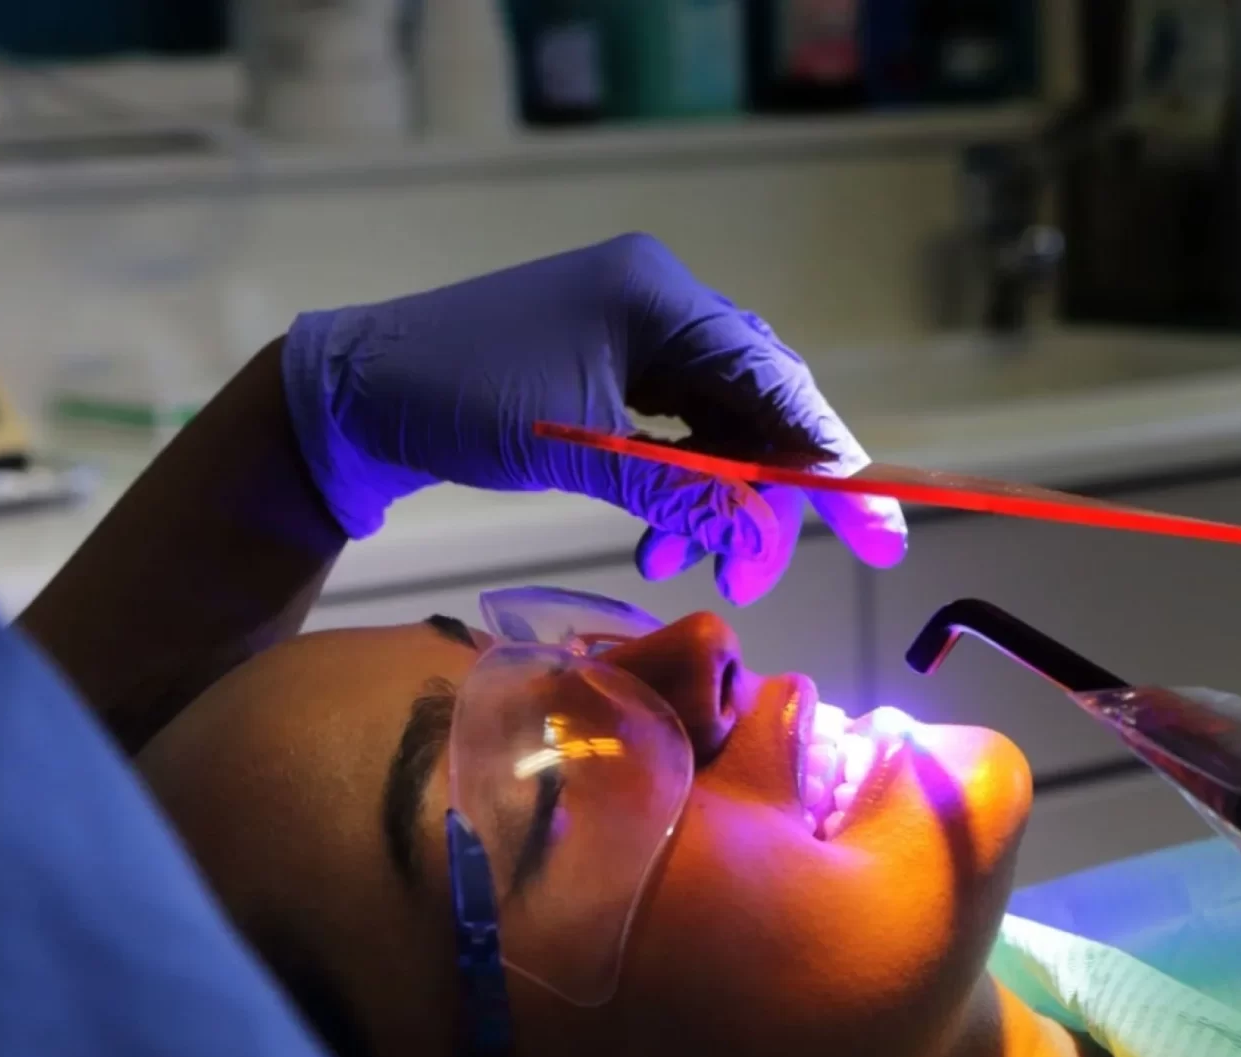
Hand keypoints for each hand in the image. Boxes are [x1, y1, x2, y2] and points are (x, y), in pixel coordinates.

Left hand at [282, 233, 907, 603]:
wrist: (354, 393)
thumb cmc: (453, 400)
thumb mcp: (573, 448)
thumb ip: (675, 487)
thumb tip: (756, 534)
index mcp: (659, 297)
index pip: (777, 382)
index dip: (836, 461)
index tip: (886, 527)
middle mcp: (659, 304)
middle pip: (759, 406)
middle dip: (769, 497)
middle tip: (758, 574)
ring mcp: (634, 335)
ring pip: (720, 429)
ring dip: (717, 504)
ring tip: (690, 566)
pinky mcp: (611, 371)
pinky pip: (678, 435)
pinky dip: (681, 491)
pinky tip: (662, 542)